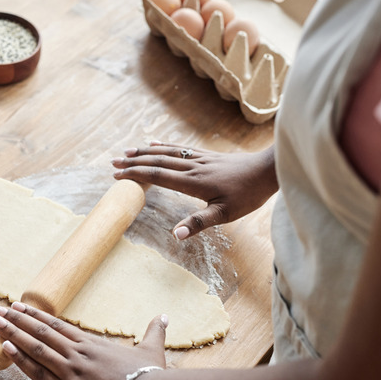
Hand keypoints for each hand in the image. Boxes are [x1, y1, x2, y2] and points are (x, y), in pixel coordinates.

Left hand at [0, 302, 167, 379]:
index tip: (19, 305)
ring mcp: (70, 372)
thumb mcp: (152, 350)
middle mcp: (77, 353)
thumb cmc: (150, 375)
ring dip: (12, 334)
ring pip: (35, 348)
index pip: (56, 325)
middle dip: (16, 320)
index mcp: (91, 344)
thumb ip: (153, 331)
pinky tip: (5, 348)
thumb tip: (163, 316)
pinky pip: (38, 373)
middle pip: (40, 332)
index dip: (35, 315)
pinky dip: (21, 360)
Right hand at [112, 142, 277, 238]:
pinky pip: (179, 148)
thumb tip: (175, 235)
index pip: (158, 176)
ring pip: (166, 152)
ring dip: (144, 152)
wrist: (267, 171)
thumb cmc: (247, 195)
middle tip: (113, 163)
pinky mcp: (206, 156)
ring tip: (127, 152)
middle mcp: (192, 167)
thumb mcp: (225, 214)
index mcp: (193, 182)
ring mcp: (199, 159)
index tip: (118, 176)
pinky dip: (163, 145)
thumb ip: (198, 223)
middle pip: (157, 161)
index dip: (136, 175)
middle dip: (134, 162)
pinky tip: (154, 143)